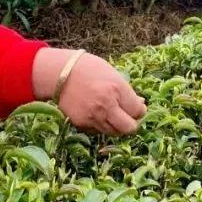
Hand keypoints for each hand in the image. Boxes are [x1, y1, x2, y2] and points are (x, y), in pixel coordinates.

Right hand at [32, 48, 146, 134]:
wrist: (60, 73)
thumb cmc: (89, 68)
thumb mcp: (112, 74)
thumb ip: (126, 92)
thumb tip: (140, 105)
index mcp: (117, 89)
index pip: (138, 111)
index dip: (140, 110)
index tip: (137, 107)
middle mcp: (107, 105)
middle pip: (129, 128)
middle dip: (132, 124)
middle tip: (129, 117)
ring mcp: (93, 116)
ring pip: (114, 132)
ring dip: (117, 126)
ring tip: (113, 114)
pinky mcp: (82, 124)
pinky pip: (98, 130)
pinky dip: (102, 125)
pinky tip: (98, 113)